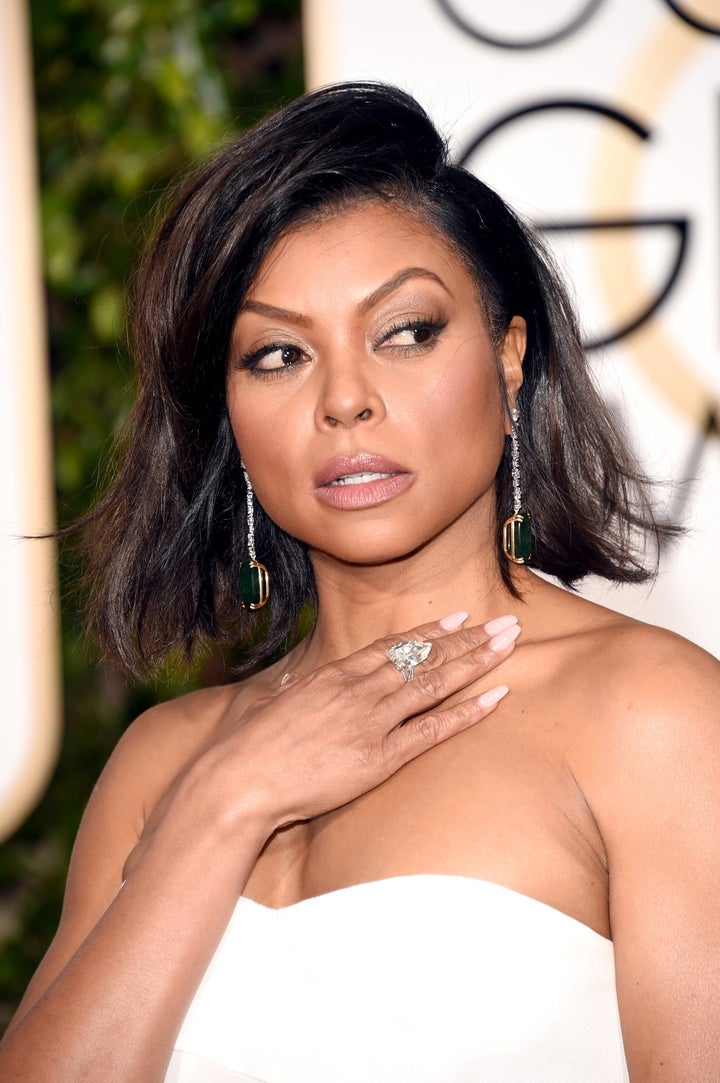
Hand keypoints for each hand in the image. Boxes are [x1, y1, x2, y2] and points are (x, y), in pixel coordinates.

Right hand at [201, 611, 519, 832]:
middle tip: (506, 622)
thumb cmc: (247, 747)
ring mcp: (371, 721)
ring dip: (476, 661)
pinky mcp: (379, 757)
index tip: (459, 617)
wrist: (238, 781)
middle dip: (468, 638)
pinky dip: (467, 712)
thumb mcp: (269, 704)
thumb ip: (290, 690)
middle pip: (424, 657)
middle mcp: (358, 690)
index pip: (392, 646)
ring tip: (509, 644)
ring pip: (435, 683)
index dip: (430, 632)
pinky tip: (495, 697)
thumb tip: (295, 680)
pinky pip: (432, 730)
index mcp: (333, 675)